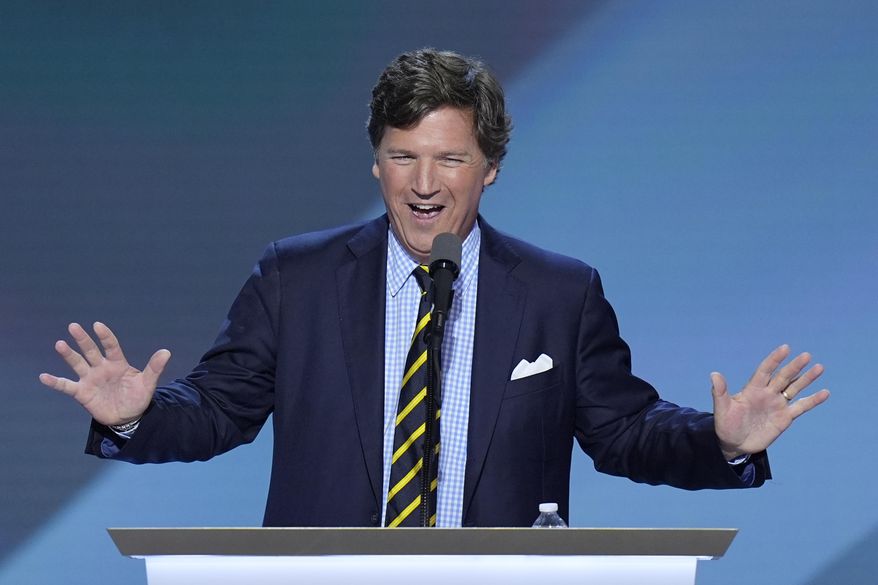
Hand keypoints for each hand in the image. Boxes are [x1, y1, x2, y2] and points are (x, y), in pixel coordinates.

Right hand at [39, 322, 170, 426]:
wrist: (128, 417)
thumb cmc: (138, 397)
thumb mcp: (148, 383)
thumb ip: (154, 368)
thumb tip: (166, 352)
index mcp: (118, 363)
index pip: (111, 346)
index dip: (105, 336)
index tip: (97, 325)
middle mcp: (102, 368)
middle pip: (91, 350)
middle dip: (83, 339)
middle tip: (73, 326)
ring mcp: (90, 379)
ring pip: (78, 363)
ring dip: (69, 355)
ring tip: (60, 344)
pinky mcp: (82, 392)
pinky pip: (66, 386)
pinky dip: (55, 382)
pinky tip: (44, 376)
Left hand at [711, 344, 829, 459]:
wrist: (734, 444)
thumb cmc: (725, 425)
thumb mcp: (721, 409)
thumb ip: (720, 392)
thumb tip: (714, 374)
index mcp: (752, 389)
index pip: (766, 370)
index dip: (774, 360)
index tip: (785, 348)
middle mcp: (767, 394)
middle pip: (783, 377)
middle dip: (794, 367)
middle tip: (806, 356)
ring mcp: (777, 405)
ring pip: (794, 388)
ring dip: (806, 379)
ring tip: (819, 367)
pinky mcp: (785, 418)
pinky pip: (801, 407)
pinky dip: (813, 400)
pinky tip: (825, 392)